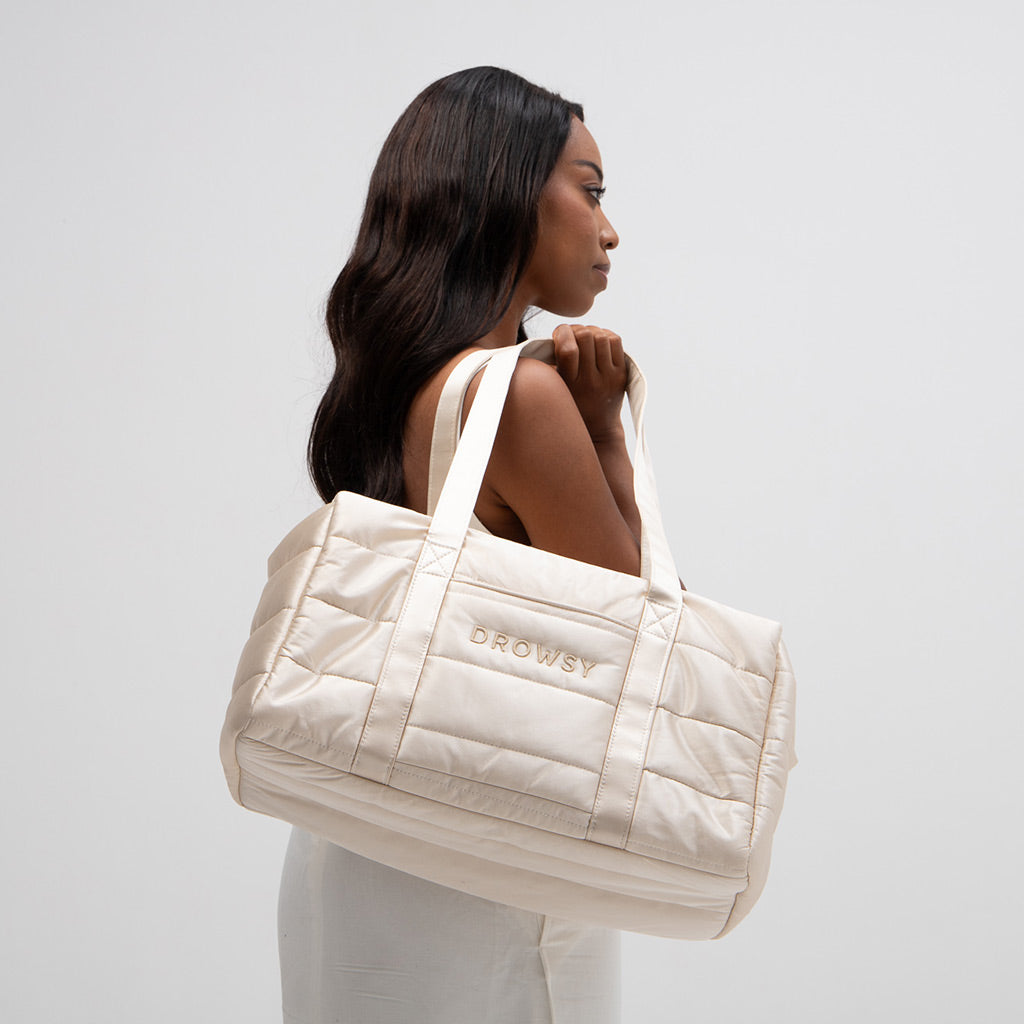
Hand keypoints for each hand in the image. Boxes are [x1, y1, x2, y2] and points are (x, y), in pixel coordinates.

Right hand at [552, 324, 626, 442]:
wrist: (598, 427)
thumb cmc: (569, 404)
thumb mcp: (554, 390)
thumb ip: (547, 368)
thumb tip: (543, 341)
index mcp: (571, 384)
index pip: (568, 348)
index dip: (562, 333)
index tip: (557, 335)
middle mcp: (592, 381)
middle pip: (586, 337)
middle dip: (576, 329)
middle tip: (571, 335)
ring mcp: (610, 377)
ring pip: (601, 336)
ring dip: (590, 331)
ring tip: (584, 338)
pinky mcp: (622, 373)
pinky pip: (615, 340)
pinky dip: (604, 335)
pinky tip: (597, 342)